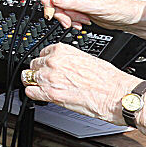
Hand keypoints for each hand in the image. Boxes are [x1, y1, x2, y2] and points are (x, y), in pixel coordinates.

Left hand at [24, 42, 141, 124]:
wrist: (117, 94)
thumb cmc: (109, 79)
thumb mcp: (87, 58)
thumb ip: (70, 59)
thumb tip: (64, 65)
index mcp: (62, 50)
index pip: (42, 53)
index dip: (46, 62)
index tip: (48, 67)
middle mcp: (53, 62)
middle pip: (34, 65)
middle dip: (40, 72)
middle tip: (48, 79)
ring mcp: (50, 78)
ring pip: (28, 78)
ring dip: (36, 83)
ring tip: (45, 88)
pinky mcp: (51, 94)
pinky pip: (30, 92)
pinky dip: (35, 94)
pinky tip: (43, 96)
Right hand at [42, 0, 145, 30]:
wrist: (126, 16)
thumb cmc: (117, 8)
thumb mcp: (93, 7)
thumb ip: (72, 3)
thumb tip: (54, 0)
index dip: (48, 0)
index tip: (50, 13)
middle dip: (61, 12)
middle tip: (68, 21)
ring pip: (58, 6)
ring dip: (67, 17)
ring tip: (80, 21)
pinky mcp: (76, 2)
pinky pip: (64, 10)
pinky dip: (70, 18)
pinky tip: (79, 21)